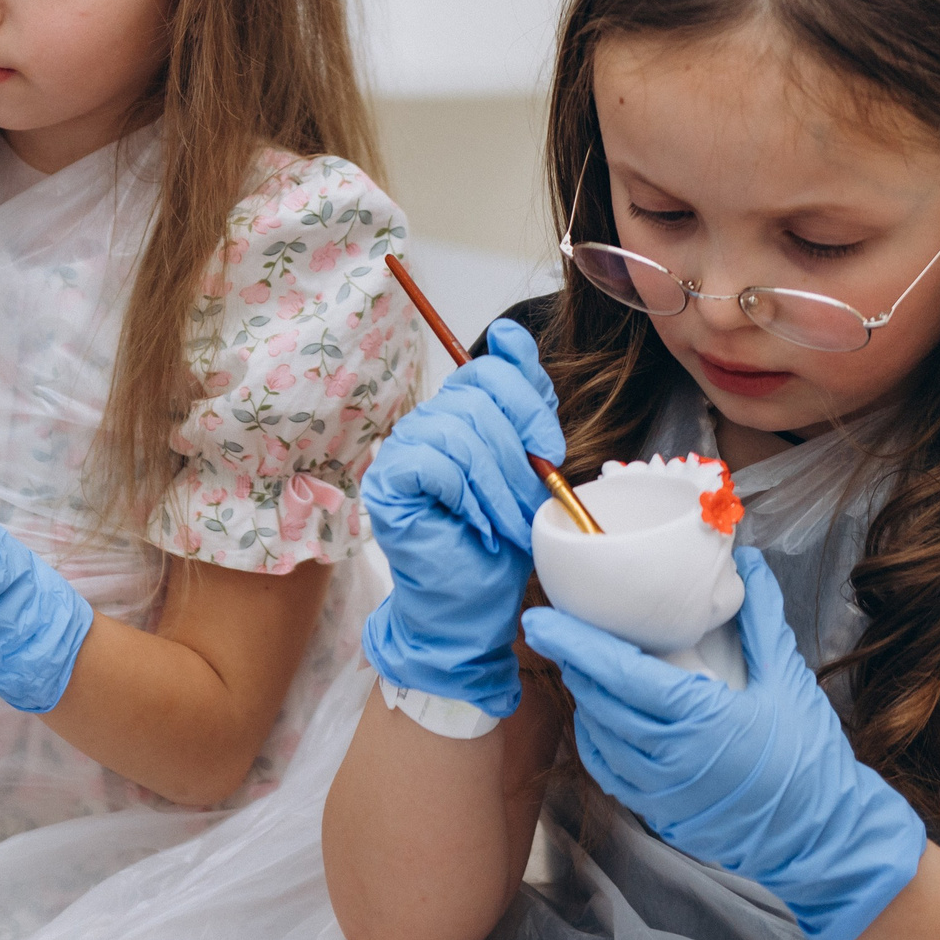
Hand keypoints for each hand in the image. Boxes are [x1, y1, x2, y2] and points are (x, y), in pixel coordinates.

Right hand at [357, 319, 560, 717]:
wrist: (471, 606)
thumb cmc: (499, 542)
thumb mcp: (530, 466)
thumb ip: (525, 405)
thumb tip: (510, 333)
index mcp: (460, 410)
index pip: (491, 369)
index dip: (529, 403)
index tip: (552, 449)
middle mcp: (426, 420)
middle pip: (479, 400)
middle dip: (519, 458)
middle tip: (532, 504)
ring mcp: (401, 448)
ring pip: (460, 432)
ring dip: (498, 486)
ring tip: (509, 524)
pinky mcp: (387, 480)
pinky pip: (434, 462)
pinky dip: (466, 495)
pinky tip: (474, 523)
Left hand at [521, 547, 927, 939]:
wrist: (824, 838)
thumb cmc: (810, 758)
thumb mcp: (790, 681)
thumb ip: (761, 618)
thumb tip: (746, 561)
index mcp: (697, 718)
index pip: (617, 673)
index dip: (574, 644)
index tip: (539, 620)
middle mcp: (668, 757)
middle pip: (597, 699)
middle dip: (570, 661)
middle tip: (555, 629)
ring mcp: (659, 790)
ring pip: (597, 734)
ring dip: (584, 697)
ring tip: (579, 664)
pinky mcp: (658, 812)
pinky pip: (608, 770)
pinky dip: (596, 738)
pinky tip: (599, 716)